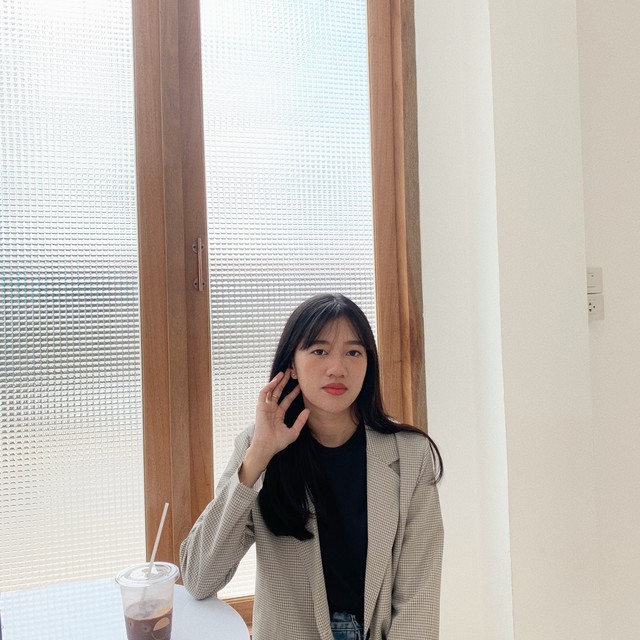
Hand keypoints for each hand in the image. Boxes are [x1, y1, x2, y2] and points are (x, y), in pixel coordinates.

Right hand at [239, 370, 309, 486]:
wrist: (267, 447)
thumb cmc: (278, 442)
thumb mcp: (293, 431)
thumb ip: (300, 421)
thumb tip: (308, 411)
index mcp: (278, 415)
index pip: (287, 400)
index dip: (293, 392)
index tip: (300, 385)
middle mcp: (272, 409)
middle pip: (279, 392)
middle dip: (284, 382)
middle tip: (291, 372)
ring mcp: (266, 407)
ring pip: (271, 391)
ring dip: (276, 381)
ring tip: (283, 372)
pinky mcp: (260, 407)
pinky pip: (264, 394)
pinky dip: (269, 386)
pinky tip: (275, 380)